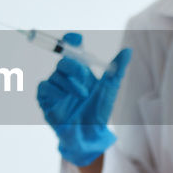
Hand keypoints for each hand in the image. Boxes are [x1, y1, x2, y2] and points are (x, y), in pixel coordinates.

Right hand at [35, 33, 131, 165]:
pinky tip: (65, 99)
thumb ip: (117, 70)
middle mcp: (66, 75)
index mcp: (80, 69)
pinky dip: (55, 92)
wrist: (90, 133)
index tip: (77, 39)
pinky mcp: (46, 99)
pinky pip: (45, 87)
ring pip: (56, 75)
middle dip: (74, 67)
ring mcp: (55, 87)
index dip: (72, 40)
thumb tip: (128, 50)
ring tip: (82, 96)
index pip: (73, 48)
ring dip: (70, 84)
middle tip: (86, 77)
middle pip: (63, 60)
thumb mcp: (110, 89)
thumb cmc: (98, 111)